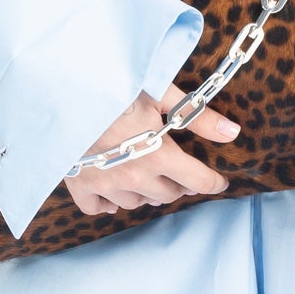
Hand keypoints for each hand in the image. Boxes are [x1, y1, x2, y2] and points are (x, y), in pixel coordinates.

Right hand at [62, 78, 241, 217]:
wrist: (60, 90)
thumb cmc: (113, 84)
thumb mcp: (160, 92)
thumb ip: (197, 115)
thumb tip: (233, 132)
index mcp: (158, 154)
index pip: (198, 181)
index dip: (214, 182)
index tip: (219, 181)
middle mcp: (134, 177)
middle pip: (169, 195)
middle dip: (180, 185)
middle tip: (180, 172)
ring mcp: (105, 185)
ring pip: (137, 204)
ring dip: (147, 193)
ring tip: (148, 177)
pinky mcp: (80, 185)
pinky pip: (100, 209)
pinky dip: (110, 204)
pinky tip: (114, 190)